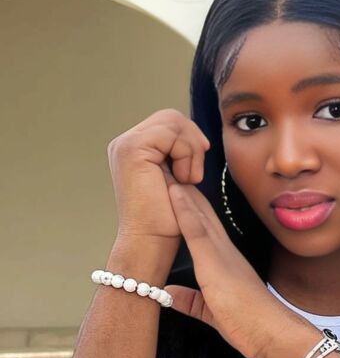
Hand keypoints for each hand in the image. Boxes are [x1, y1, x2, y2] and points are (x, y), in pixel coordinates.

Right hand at [107, 108, 210, 244]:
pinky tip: (181, 178)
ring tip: (185, 179)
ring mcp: (126, 144)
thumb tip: (197, 136)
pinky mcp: (133, 149)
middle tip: (193, 174)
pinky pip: (171, 133)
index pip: (170, 121)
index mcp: (134, 147)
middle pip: (172, 116)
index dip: (191, 139)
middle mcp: (124, 142)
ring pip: (173, 122)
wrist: (153, 240)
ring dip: (190, 151)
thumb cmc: (167, 217)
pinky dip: (185, 155)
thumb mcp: (176, 176)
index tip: (196, 168)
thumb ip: (179, 152)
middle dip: (192, 142)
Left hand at [160, 167, 306, 357]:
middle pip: (202, 215)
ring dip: (182, 192)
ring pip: (199, 215)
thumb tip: (169, 294)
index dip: (190, 208)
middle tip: (170, 164)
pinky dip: (186, 211)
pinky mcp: (216, 264)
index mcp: (226, 263)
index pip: (206, 229)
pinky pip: (198, 232)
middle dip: (185, 191)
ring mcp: (222, 255)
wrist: (272, 333)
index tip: (175, 187)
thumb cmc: (250, 326)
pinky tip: (175, 192)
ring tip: (168, 165)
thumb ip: (191, 301)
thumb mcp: (211, 311)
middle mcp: (225, 252)